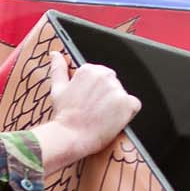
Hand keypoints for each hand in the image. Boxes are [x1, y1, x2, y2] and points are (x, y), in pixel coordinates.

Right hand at [32, 51, 139, 169]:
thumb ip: (59, 68)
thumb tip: (55, 54)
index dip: (97, 92)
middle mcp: (105, 76)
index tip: (90, 102)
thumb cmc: (64, 115)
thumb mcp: (58, 88)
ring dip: (116, 105)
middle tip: (95, 110)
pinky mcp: (126, 103)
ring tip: (101, 116)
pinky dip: (128, 113)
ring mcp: (116, 89)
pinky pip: (134, 105)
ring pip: (122, 95)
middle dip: (107, 96)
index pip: (102, 76)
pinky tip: (114, 120)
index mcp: (89, 69)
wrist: (70, 137)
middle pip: (114, 84)